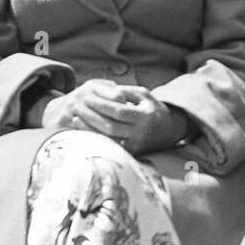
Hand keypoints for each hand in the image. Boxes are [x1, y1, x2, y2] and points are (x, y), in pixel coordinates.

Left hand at [42, 81, 186, 154]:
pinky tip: (84, 130)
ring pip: (108, 139)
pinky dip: (95, 138)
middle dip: (92, 116)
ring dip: (89, 129)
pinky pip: (109, 145)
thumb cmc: (151, 108)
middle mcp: (140, 134)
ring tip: (76, 117)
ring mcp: (135, 146)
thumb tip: (107, 90)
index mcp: (145, 117)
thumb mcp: (143, 95)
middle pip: (111, 127)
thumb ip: (126, 92)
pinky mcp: (130, 153)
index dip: (101, 105)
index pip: (119, 111)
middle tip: (78, 106)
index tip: (87, 97)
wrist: (167, 131)